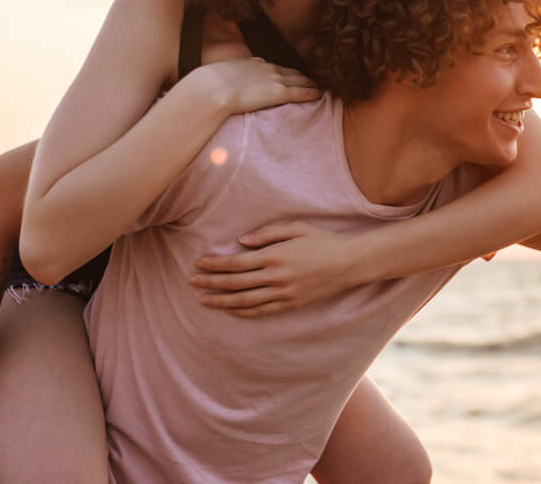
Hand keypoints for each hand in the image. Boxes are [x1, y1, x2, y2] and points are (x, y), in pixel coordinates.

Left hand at [189, 220, 356, 316]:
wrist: (349, 263)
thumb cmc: (323, 241)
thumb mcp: (296, 228)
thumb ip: (267, 234)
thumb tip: (241, 242)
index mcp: (275, 256)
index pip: (236, 263)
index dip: (215, 264)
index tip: (199, 263)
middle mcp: (276, 277)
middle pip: (235, 283)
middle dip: (210, 282)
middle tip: (191, 281)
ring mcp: (283, 293)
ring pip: (244, 300)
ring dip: (221, 301)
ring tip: (203, 300)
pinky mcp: (291, 303)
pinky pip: (262, 311)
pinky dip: (243, 311)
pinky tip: (230, 309)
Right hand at [194, 57, 321, 114]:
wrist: (211, 90)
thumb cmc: (209, 86)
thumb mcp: (220, 76)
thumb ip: (228, 80)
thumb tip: (221, 88)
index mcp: (254, 63)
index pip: (276, 67)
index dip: (287, 71)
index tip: (295, 74)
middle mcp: (268, 68)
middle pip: (292, 72)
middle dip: (304, 75)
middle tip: (316, 78)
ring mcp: (274, 79)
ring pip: (300, 80)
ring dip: (311, 83)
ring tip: (322, 86)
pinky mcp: (278, 92)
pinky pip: (301, 92)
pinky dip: (312, 92)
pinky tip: (321, 93)